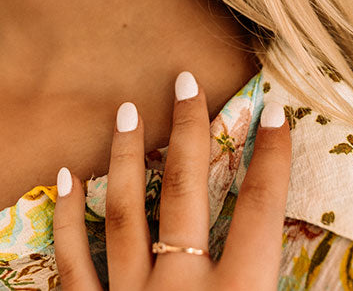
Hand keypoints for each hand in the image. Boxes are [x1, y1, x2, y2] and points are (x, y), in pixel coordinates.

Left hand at [53, 71, 290, 289]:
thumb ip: (266, 284)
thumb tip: (285, 246)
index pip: (260, 212)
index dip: (272, 160)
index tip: (273, 111)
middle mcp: (180, 287)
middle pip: (184, 192)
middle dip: (187, 132)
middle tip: (184, 81)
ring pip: (123, 213)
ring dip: (126, 157)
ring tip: (126, 110)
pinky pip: (74, 261)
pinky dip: (67, 218)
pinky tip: (66, 177)